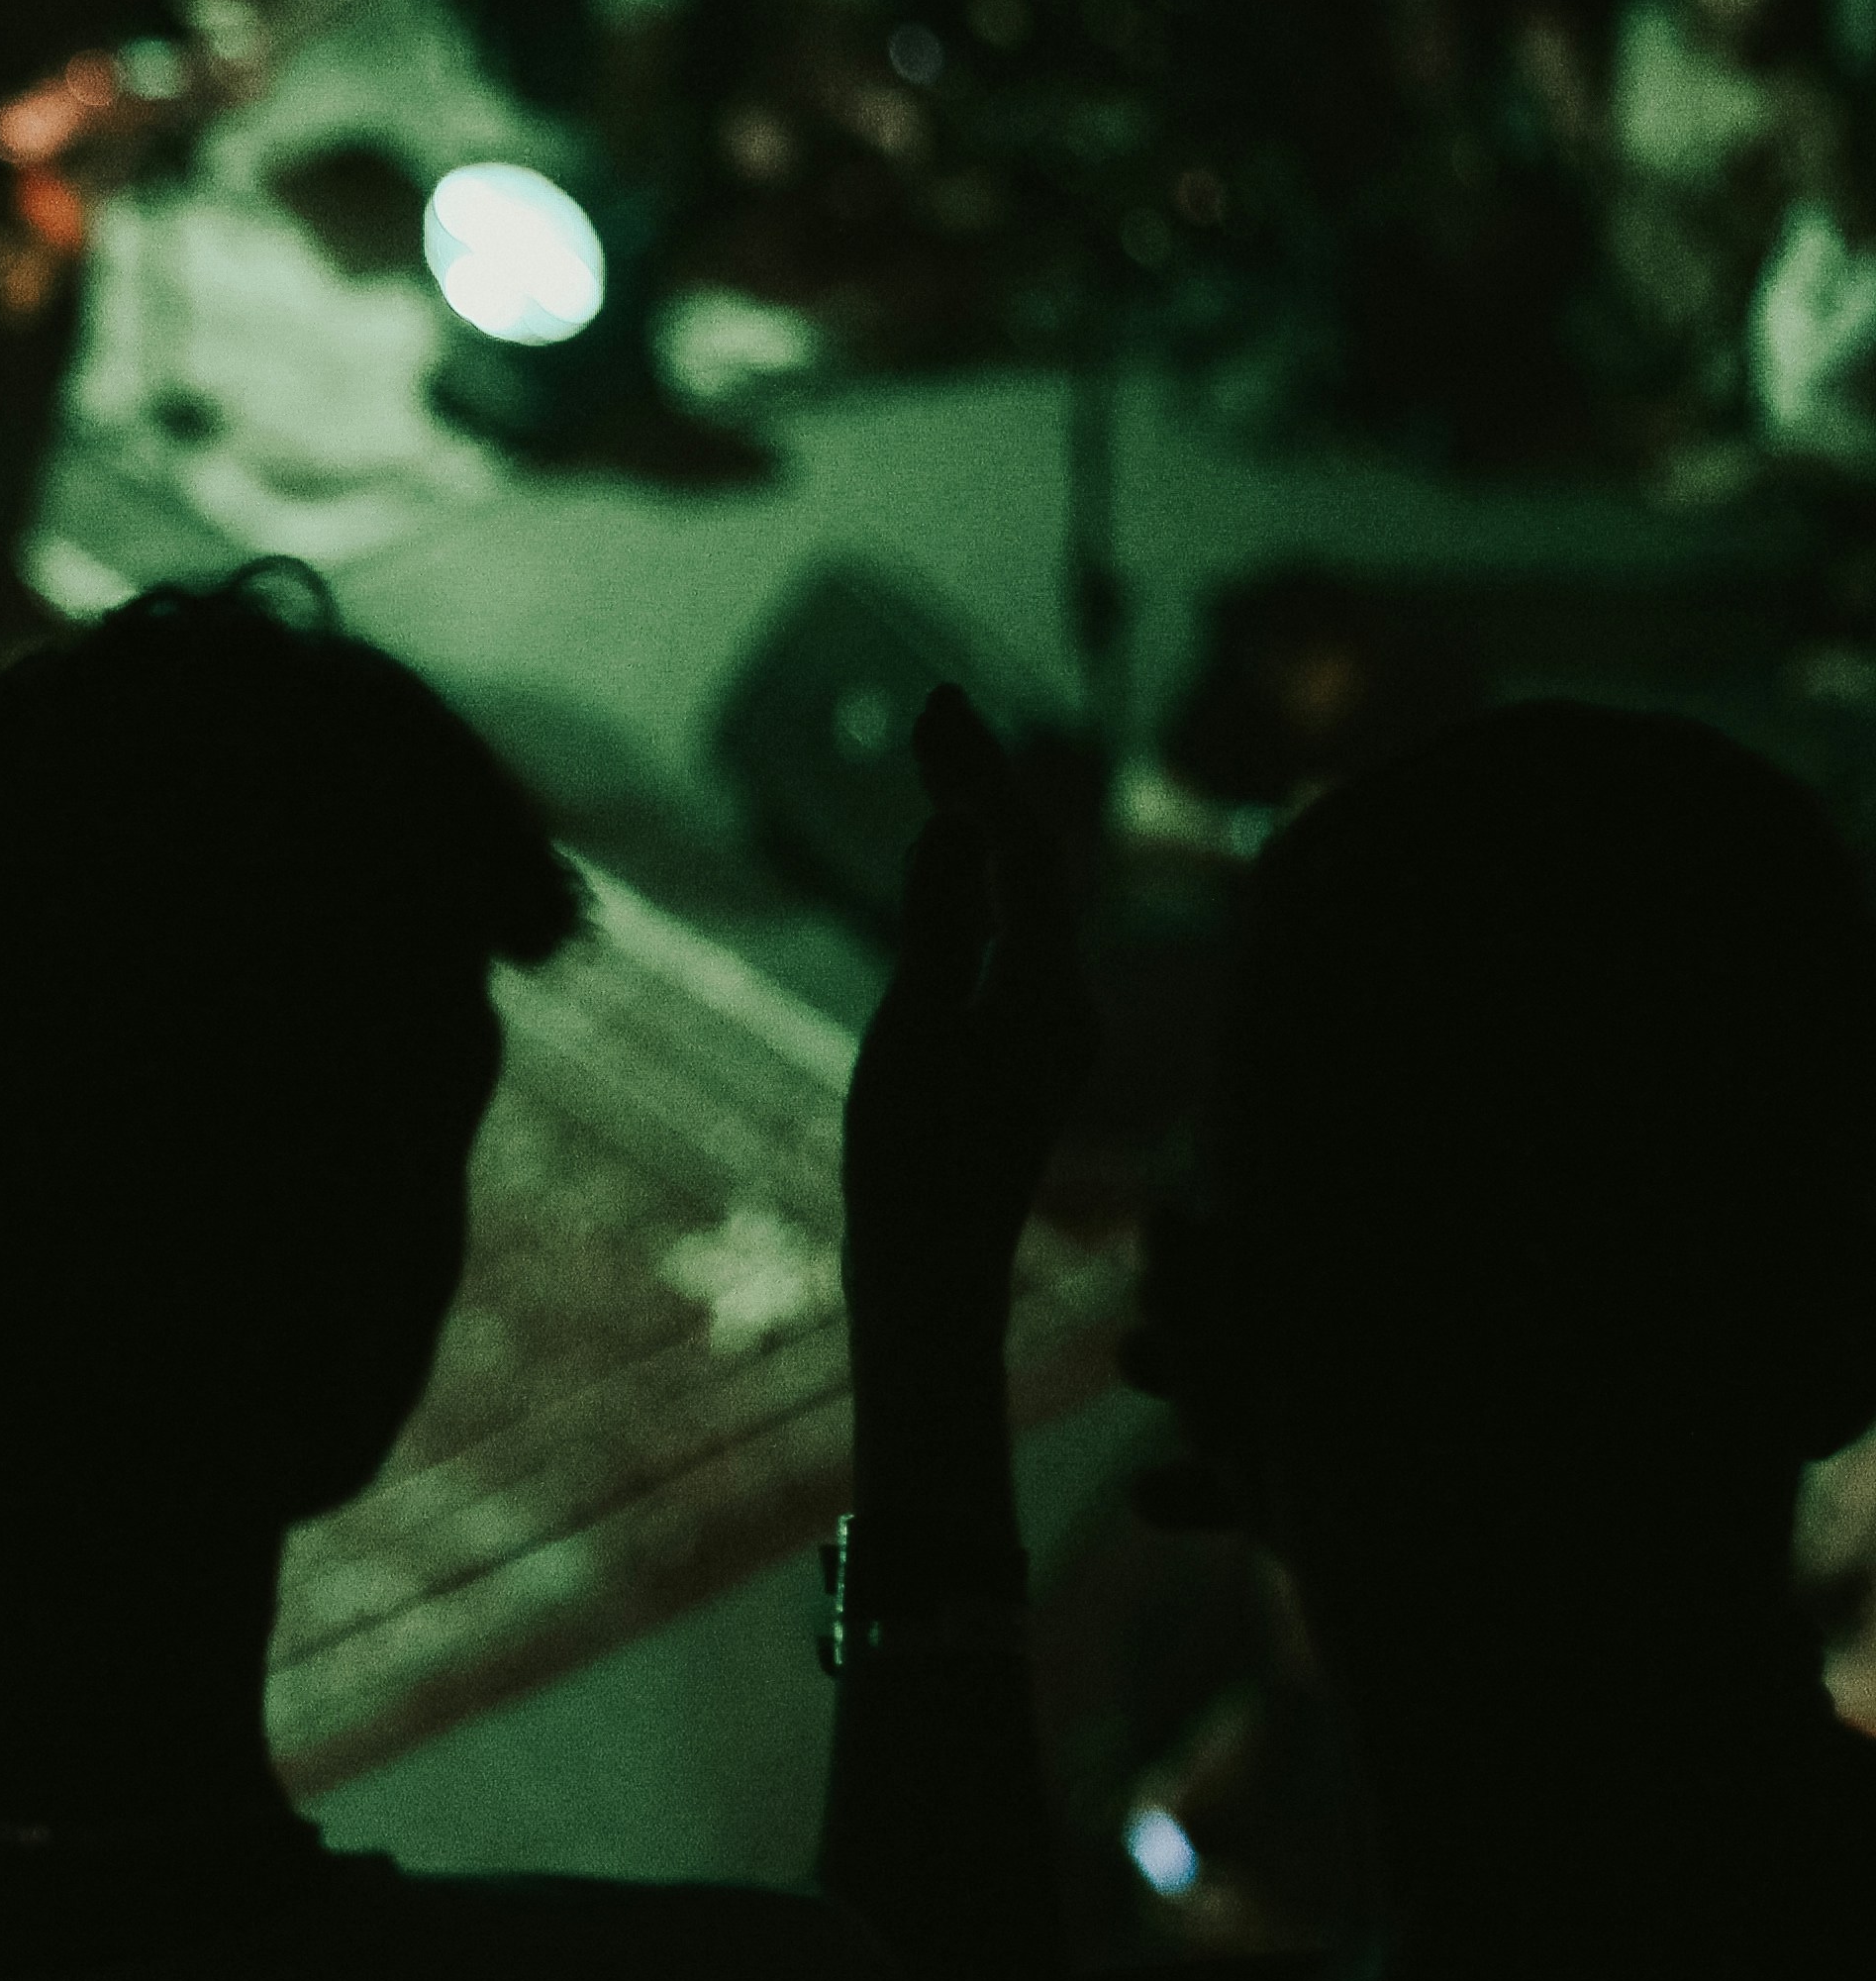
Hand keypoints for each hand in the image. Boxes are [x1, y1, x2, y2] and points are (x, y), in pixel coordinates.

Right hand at [843, 689, 1095, 1332]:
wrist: (930, 1274)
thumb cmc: (912, 1166)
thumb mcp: (911, 1038)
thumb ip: (938, 928)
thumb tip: (957, 827)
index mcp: (1052, 993)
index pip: (1024, 852)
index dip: (980, 773)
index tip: (935, 705)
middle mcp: (1068, 1000)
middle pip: (1036, 863)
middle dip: (985, 781)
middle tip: (932, 709)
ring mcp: (1049, 1025)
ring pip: (1027, 895)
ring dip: (983, 821)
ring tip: (936, 758)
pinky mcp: (1022, 1046)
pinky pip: (1010, 930)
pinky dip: (978, 877)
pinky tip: (951, 858)